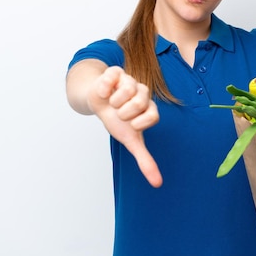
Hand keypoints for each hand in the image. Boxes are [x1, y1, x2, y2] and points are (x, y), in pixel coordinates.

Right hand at [88, 66, 162, 186]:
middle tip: (118, 112)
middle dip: (123, 112)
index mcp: (150, 109)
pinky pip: (112, 77)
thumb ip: (145, 160)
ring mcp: (131, 80)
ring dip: (113, 101)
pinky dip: (104, 88)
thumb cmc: (117, 121)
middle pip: (139, 102)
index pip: (153, 116)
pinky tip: (105, 92)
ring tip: (112, 102)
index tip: (129, 124)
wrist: (97, 103)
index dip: (137, 123)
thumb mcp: (131, 140)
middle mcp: (144, 93)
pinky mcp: (117, 71)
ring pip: (126, 89)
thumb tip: (158, 184)